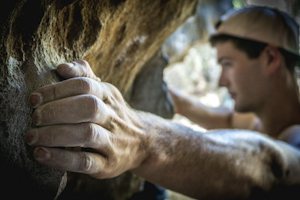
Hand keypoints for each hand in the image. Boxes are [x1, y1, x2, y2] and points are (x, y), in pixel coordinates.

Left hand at [27, 60, 146, 178]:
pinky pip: (86, 161)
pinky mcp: (108, 164)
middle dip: (57, 111)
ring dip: (56, 134)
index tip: (34, 99)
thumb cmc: (113, 114)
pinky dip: (61, 158)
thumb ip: (84, 76)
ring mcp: (113, 142)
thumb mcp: (105, 92)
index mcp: (109, 95)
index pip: (85, 85)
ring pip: (87, 134)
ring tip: (32, 137)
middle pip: (89, 107)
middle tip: (35, 118)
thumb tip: (62, 67)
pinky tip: (41, 154)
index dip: (58, 90)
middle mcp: (113, 116)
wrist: (143, 143)